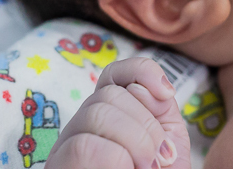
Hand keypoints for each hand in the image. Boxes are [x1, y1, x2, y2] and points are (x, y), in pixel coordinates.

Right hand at [44, 57, 191, 168]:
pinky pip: (86, 147)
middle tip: (157, 161)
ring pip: (97, 114)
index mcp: (109, 118)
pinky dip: (118, 160)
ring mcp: (66, 151)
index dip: (141, 73)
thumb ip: (160, 114)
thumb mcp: (165, 147)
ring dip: (135, 143)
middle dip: (147, 126)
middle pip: (110, 96)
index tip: (166, 96)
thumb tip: (157, 90)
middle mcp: (81, 128)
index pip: (114, 74)